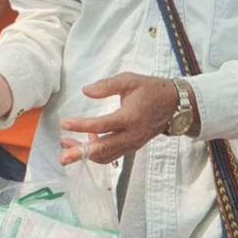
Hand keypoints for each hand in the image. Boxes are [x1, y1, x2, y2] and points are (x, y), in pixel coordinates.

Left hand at [58, 73, 182, 165]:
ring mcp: (132, 143)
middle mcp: (131, 135)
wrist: (175, 105)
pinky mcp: (132, 146)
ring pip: (106, 156)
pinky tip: (87, 141)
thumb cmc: (150, 90)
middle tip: (62, 156)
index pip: (102, 126)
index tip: (64, 123)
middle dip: (81, 154)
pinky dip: (97, 153)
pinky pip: (112, 155)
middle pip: (103, 149)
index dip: (82, 126)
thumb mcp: (129, 80)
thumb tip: (85, 91)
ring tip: (67, 147)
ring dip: (86, 154)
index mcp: (130, 117)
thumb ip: (107, 85)